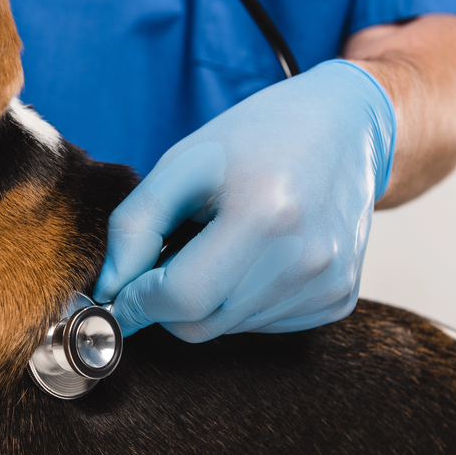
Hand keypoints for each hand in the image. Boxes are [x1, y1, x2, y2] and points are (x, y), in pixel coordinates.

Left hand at [93, 60, 395, 341]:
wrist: (345, 126)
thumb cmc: (255, 138)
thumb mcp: (181, 164)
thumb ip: (134, 228)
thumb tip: (110, 292)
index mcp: (264, 215)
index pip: (181, 298)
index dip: (139, 300)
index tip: (121, 290)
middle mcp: (305, 259)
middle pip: (200, 324)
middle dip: (169, 301)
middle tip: (176, 252)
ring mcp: (327, 284)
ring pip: (227, 329)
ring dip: (208, 298)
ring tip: (226, 241)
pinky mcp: (338, 299)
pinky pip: (261, 325)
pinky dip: (242, 301)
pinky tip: (257, 256)